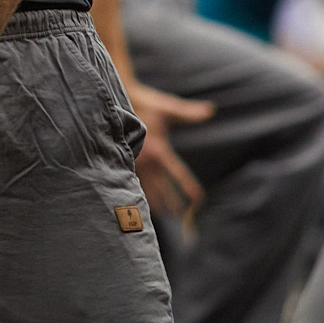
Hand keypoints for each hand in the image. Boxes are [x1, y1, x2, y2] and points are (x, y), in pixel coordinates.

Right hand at [125, 82, 213, 215]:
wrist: (113, 104)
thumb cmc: (143, 102)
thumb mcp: (166, 107)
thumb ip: (188, 113)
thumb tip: (210, 110)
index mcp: (160, 152)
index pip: (179, 176)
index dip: (190, 189)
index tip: (199, 201)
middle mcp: (148, 163)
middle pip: (163, 192)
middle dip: (173, 205)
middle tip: (183, 220)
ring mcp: (134, 165)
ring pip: (146, 192)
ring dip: (155, 205)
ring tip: (163, 216)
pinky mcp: (124, 163)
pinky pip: (132, 184)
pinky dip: (138, 194)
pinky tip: (138, 202)